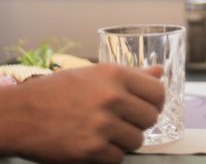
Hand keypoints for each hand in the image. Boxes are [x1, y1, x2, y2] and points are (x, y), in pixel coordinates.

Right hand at [7, 64, 163, 163]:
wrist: (23, 113)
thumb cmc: (61, 89)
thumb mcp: (98, 73)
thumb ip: (133, 74)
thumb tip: (160, 71)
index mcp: (117, 75)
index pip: (158, 92)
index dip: (155, 102)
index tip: (147, 106)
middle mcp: (113, 98)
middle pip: (151, 118)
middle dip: (140, 122)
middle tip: (125, 121)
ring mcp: (102, 125)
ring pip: (137, 140)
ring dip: (126, 140)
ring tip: (108, 132)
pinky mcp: (90, 150)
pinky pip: (118, 158)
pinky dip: (110, 155)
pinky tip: (97, 144)